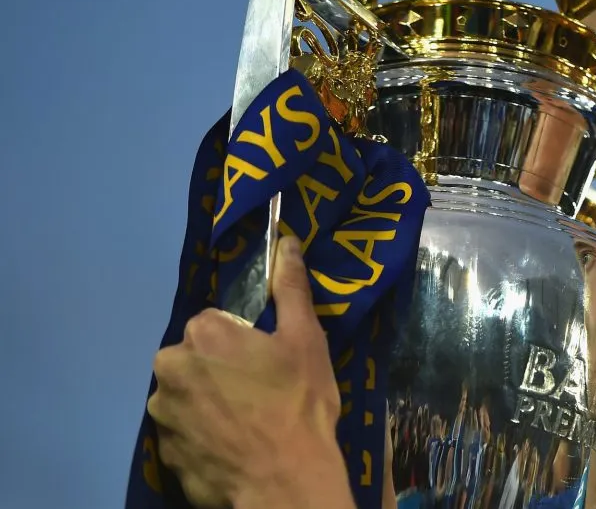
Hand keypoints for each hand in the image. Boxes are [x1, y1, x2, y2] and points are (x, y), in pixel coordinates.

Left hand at [147, 236, 350, 508]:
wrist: (285, 480)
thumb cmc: (298, 403)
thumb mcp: (306, 339)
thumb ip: (291, 288)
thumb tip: (286, 242)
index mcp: (202, 334)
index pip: (214, 323)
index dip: (243, 341)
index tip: (266, 363)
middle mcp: (170, 369)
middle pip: (193, 359)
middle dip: (218, 370)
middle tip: (258, 393)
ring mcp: (163, 415)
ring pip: (185, 396)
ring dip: (207, 403)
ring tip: (246, 424)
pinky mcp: (165, 453)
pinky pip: (184, 433)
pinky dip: (202, 436)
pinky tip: (233, 446)